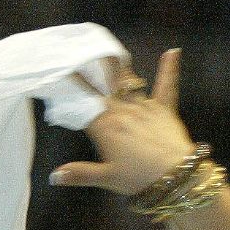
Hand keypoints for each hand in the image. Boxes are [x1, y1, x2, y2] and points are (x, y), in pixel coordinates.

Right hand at [51, 49, 195, 195]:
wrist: (176, 177)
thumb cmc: (139, 178)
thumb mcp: (106, 177)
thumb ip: (79, 174)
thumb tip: (53, 177)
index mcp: (104, 126)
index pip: (81, 102)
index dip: (70, 86)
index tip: (59, 70)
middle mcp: (121, 111)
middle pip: (102, 86)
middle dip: (90, 69)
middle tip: (80, 52)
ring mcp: (144, 107)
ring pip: (128, 82)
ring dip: (119, 68)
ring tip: (109, 51)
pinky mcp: (165, 109)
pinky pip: (167, 86)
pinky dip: (169, 69)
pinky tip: (173, 52)